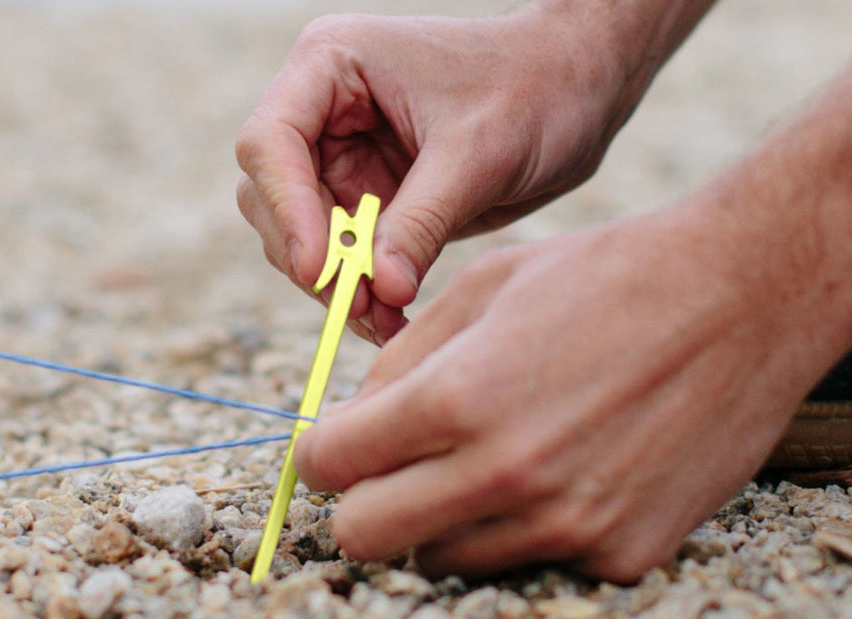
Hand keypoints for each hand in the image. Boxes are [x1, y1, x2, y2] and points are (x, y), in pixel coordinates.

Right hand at [236, 6, 673, 343]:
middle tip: (360, 308)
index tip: (320, 272)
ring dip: (334, 285)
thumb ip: (421, 222)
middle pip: (271, 196)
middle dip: (311, 258)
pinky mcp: (368, 196)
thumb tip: (380, 292)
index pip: (270, 142)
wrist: (581, 89)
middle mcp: (322, 107)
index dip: (286, 209)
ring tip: (385, 321)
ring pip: (300, 235)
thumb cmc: (535, 88)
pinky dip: (361, 291)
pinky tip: (394, 319)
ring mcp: (340, 155)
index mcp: (332, 64)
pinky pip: (343, 256)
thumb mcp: (478, 155)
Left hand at [291, 202, 851, 581]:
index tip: (339, 446)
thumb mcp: (487, 285)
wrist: (749, 296)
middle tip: (393, 471)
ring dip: (447, 520)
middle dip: (364, 503)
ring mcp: (566, 525)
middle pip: (366, 537)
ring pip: (444, 561)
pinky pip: (534, 562)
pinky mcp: (621, 554)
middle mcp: (505, 474)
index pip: (328, 465)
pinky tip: (572, 467)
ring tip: (497, 455)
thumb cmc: (611, 276)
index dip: (323, 452)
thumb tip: (346, 421)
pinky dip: (532, 528)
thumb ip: (400, 361)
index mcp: (457, 398)